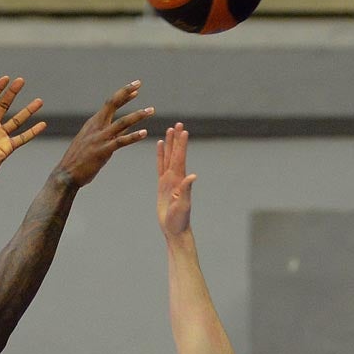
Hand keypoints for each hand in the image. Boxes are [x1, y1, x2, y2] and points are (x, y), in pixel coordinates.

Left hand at [0, 76, 46, 188]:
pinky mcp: (8, 147)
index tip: (7, 79)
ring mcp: (1, 135)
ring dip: (28, 111)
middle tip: (22, 81)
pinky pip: (23, 138)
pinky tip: (42, 124)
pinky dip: (33, 132)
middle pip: (5, 105)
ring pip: (18, 120)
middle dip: (13, 93)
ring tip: (39, 101)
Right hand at [55, 81, 152, 186]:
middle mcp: (96, 127)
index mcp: (93, 123)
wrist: (67, 174)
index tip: (136, 89)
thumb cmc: (79, 159)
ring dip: (137, 115)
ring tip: (151, 110)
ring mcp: (100, 138)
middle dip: (126, 92)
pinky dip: (133, 137)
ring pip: (122, 122)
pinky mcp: (103, 151)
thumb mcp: (92, 141)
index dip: (123, 95)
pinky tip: (144, 133)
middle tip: (139, 84)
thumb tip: (121, 130)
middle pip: (112, 103)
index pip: (110, 104)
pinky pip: (121, 141)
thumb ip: (106, 134)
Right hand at [157, 122, 196, 237]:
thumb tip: (192, 176)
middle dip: (177, 139)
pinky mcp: (163, 185)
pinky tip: (161, 147)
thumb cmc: (179, 220)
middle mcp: (175, 177)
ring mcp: (169, 180)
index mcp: (179, 180)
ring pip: (169, 158)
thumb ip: (186, 190)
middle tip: (178, 123)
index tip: (183, 130)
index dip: (181, 144)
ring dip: (170, 144)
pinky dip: (161, 156)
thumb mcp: (183, 205)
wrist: (175, 229)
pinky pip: (160, 167)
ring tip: (169, 130)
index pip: (180, 158)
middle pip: (175, 154)